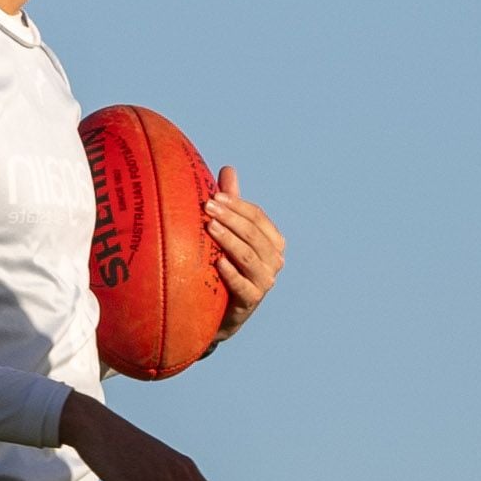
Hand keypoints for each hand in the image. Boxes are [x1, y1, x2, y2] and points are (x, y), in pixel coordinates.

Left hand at [203, 184, 285, 327]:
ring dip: (229, 240)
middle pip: (254, 234)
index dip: (237, 205)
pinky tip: (216, 262)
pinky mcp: (251, 301)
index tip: (214, 195)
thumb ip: (232, 203)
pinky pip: (243, 286)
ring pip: (249, 257)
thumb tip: (228, 168)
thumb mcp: (229, 232)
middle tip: (207, 207)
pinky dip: (231, 273)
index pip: (258, 217)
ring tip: (209, 228)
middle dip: (231, 218)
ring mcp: (264, 282)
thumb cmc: (225, 265)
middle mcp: (274, 261)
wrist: (217, 311)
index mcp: (272, 242)